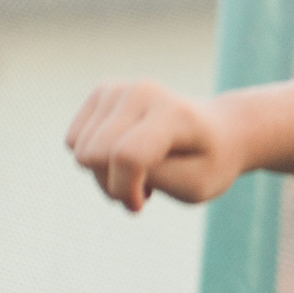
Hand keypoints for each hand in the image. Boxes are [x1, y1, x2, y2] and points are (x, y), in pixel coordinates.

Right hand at [64, 79, 244, 211]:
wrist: (219, 133)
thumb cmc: (209, 164)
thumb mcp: (194, 186)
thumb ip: (153, 176)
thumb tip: (101, 157)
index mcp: (174, 114)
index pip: (127, 157)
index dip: (125, 190)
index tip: (142, 205)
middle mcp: (143, 92)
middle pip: (95, 154)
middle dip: (112, 185)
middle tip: (142, 192)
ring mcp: (119, 88)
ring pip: (80, 150)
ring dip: (104, 174)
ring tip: (138, 174)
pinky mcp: (102, 92)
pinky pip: (74, 140)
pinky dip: (95, 159)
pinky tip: (124, 158)